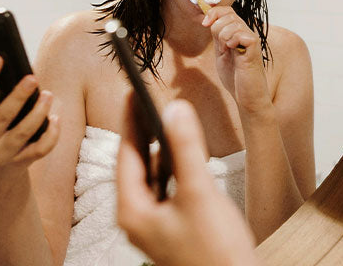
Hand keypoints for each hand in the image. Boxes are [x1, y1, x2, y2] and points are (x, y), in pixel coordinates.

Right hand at [0, 55, 59, 173]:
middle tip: (32, 78)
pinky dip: (51, 134)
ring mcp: (1, 155)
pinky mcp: (20, 164)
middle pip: (2, 117)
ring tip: (48, 95)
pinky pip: (40, 149)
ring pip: (23, 133)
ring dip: (38, 112)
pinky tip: (56, 118)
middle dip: (18, 96)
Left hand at [117, 99, 259, 265]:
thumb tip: (175, 109)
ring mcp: (154, 225)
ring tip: (165, 120)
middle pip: (136, 164)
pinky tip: (186, 156)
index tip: (131, 93)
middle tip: (145, 99)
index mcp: (133, 212)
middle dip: (143, 132)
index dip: (130, 121)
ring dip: (159, 149)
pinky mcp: (173, 227)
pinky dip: (173, 168)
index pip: (126, 155)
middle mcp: (138, 219)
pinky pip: (166, 188)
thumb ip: (187, 148)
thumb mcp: (200, 192)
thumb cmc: (216, 251)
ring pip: (152, 176)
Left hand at [201, 6, 269, 112]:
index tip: (204, 24)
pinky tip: (235, 52)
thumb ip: (217, 37)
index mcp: (238, 34)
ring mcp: (252, 39)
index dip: (214, 13)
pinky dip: (232, 42)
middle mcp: (246, 34)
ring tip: (229, 51)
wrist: (247, 97)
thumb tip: (210, 20)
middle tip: (221, 47)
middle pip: (228, 15)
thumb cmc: (236, 79)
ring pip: (232, 23)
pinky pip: (240, 34)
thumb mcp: (221, 53)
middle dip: (217, 28)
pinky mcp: (254, 47)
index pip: (227, 11)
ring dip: (224, 37)